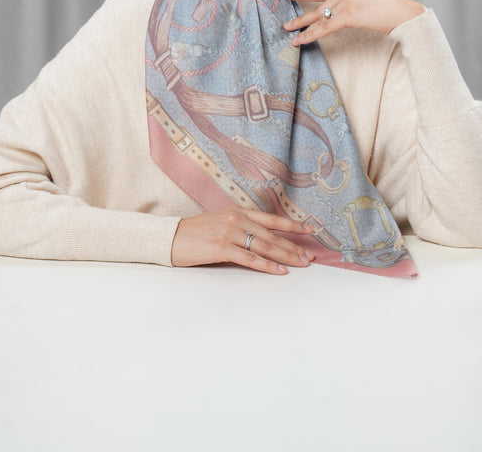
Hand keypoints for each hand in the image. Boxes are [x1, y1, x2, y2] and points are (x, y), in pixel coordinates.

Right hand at [171, 205, 314, 274]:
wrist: (172, 238)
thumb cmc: (196, 233)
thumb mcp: (221, 221)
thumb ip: (240, 225)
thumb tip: (263, 238)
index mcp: (238, 210)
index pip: (271, 218)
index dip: (292, 225)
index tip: (309, 229)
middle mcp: (236, 218)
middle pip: (272, 235)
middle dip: (293, 247)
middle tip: (309, 256)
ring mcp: (229, 232)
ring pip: (265, 246)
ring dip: (286, 257)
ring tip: (301, 264)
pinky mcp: (222, 247)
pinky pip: (251, 259)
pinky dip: (268, 265)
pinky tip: (280, 270)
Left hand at [283, 0, 424, 44]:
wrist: (405, 13)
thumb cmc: (392, 11)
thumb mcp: (369, 1)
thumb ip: (353, 4)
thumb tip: (342, 14)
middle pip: (317, 3)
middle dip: (300, 12)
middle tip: (285, 19)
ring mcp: (347, 1)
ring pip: (319, 16)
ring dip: (303, 26)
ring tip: (289, 32)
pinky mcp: (349, 14)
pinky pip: (325, 27)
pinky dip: (311, 34)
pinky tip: (301, 40)